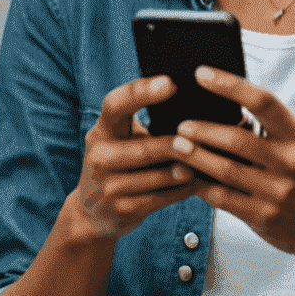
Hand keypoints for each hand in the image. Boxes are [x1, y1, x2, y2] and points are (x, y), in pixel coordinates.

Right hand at [68, 77, 197, 242]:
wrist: (90, 213)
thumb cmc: (117, 162)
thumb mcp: (118, 137)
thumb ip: (141, 121)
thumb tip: (184, 101)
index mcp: (101, 130)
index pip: (116, 104)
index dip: (142, 92)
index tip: (170, 83)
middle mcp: (100, 156)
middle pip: (142, 148)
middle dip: (171, 145)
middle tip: (196, 139)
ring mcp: (109, 186)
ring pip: (155, 176)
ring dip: (183, 170)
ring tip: (204, 161)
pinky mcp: (122, 209)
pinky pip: (159, 198)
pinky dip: (181, 190)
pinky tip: (195, 182)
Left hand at [170, 67, 294, 273]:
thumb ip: (272, 129)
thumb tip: (227, 108)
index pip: (261, 100)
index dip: (229, 84)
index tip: (201, 73)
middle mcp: (290, 161)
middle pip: (237, 138)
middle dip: (203, 130)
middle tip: (180, 125)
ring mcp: (278, 192)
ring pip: (226, 170)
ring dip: (197, 157)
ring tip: (177, 147)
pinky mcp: (265, 217)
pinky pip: (225, 199)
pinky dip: (204, 187)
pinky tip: (190, 179)